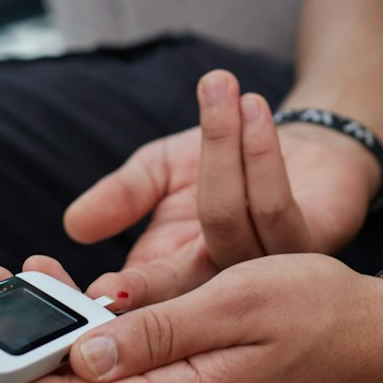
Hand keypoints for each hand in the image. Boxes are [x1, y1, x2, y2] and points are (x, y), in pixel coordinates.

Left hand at [0, 253, 382, 382]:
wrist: (381, 338)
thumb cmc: (320, 311)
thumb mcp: (239, 304)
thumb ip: (159, 332)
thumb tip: (84, 356)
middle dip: (5, 356)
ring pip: (92, 376)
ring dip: (43, 337)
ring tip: (1, 287)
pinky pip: (123, 367)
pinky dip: (86, 334)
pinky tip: (71, 301)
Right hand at [64, 71, 378, 308]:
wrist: (307, 148)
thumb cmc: (228, 160)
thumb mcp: (161, 168)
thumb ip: (124, 193)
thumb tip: (74, 226)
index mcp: (175, 271)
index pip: (137, 297)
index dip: (113, 296)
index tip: (86, 290)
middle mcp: (218, 280)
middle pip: (177, 292)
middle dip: (145, 282)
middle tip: (110, 279)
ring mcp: (264, 270)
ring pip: (226, 223)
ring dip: (219, 148)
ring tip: (218, 85)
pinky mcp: (308, 243)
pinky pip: (274, 206)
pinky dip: (259, 150)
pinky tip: (253, 106)